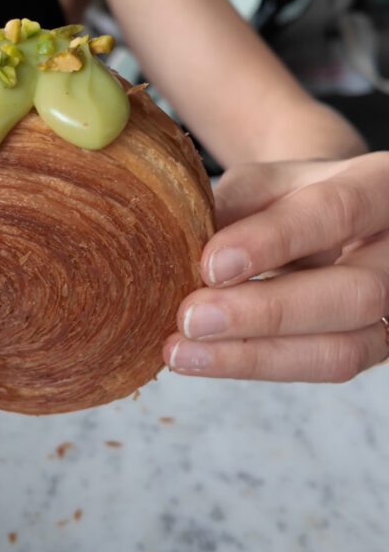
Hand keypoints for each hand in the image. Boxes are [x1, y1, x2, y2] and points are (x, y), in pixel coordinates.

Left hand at [163, 153, 388, 381]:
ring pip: (342, 349)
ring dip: (255, 355)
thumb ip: (233, 210)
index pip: (335, 211)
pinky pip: (322, 369)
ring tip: (183, 351)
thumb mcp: (260, 182)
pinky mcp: (371, 346)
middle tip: (191, 318)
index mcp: (379, 186)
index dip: (273, 241)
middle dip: (266, 313)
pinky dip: (256, 365)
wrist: (324, 218)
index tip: (211, 266)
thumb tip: (184, 253)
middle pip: (353, 294)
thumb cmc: (288, 195)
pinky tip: (201, 359)